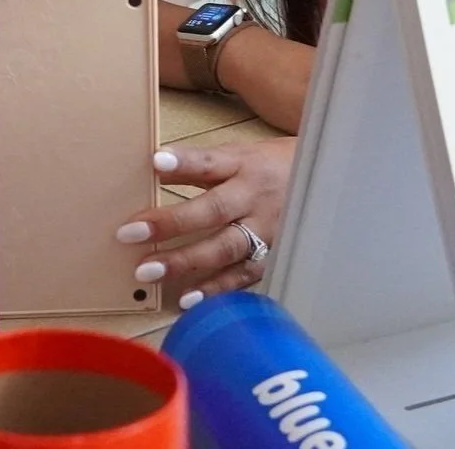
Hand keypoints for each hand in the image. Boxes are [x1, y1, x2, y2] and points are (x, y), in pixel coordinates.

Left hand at [114, 137, 296, 308]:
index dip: (185, 162)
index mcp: (244, 165)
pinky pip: (241, 276)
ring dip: (186, 261)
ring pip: (225, 248)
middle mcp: (254, 198)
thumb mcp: (238, 156)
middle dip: (171, 223)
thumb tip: (154, 169)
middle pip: (213, 210)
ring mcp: (266, 231)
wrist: (325, 185)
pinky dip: (215, 289)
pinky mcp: (272, 257)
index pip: (211, 162)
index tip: (155, 162)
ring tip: (149, 271)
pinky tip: (187, 300)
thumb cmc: (269, 169)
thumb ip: (199, 165)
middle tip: (130, 233)